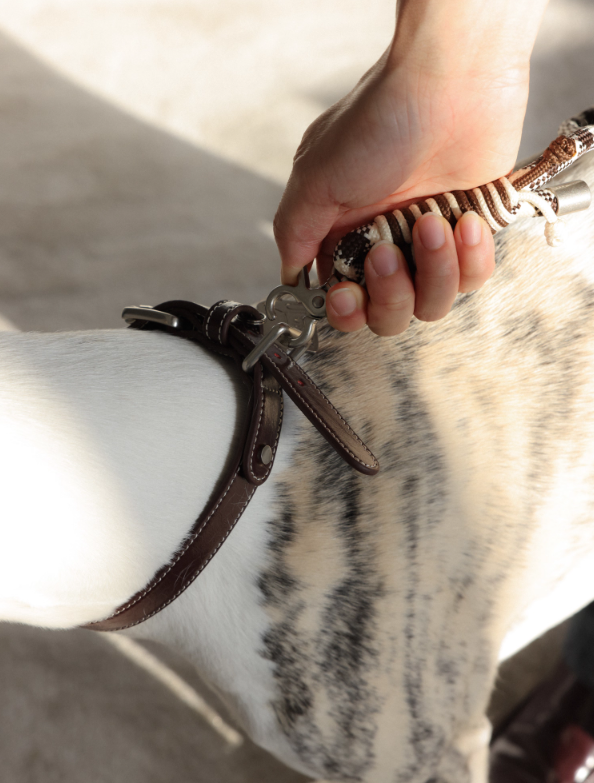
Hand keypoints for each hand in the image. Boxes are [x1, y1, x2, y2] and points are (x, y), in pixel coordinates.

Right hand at [273, 0, 546, 335]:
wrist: (453, 81)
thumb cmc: (382, 117)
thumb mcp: (315, 176)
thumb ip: (295, 232)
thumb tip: (290, 276)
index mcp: (343, 233)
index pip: (342, 298)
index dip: (345, 309)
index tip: (348, 295)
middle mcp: (385, 243)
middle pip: (386, 314)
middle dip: (388, 294)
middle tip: (387, 254)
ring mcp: (428, 243)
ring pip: (431, 303)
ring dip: (432, 270)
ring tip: (432, 221)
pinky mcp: (470, 236)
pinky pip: (471, 279)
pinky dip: (469, 258)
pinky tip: (464, 222)